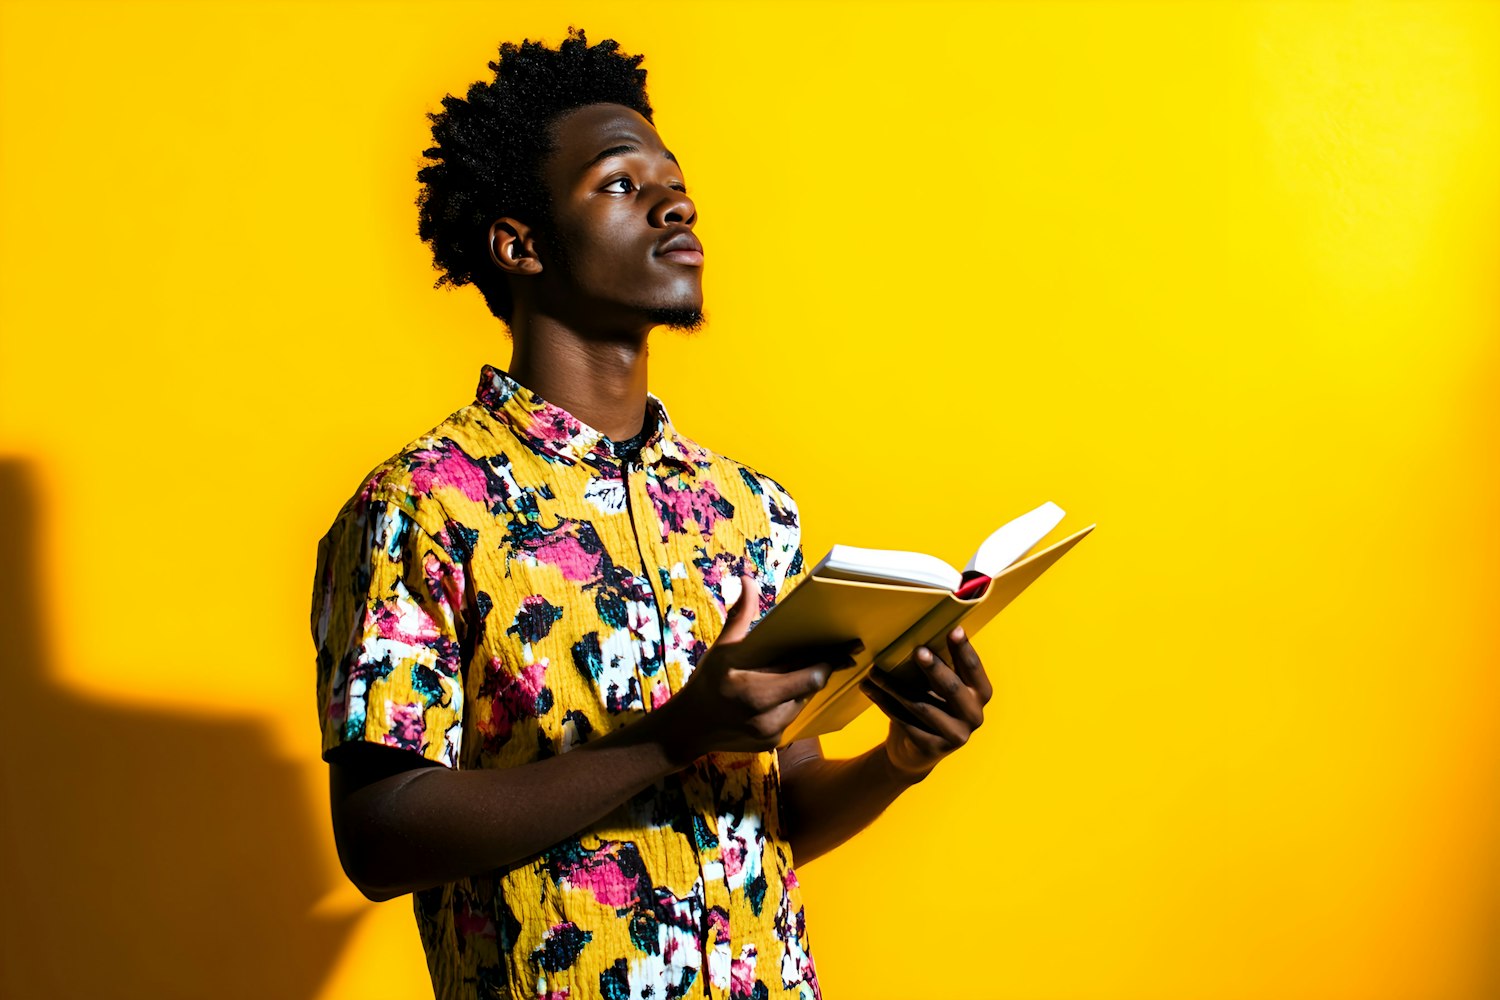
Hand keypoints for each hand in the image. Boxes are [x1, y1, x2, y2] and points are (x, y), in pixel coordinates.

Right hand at [656, 574, 859, 761]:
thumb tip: (748, 580)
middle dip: (819, 671)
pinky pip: (791, 718)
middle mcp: (769, 718)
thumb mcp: (721, 650)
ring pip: (802, 704)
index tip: (848, 650)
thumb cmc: (705, 683)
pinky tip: (782, 692)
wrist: (687, 729)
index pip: (809, 678)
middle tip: (837, 655)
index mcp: (757, 692)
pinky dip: (790, 702)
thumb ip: (740, 617)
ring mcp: (772, 735)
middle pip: (809, 690)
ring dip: (804, 687)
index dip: (829, 663)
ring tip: (802, 671)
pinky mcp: (772, 745)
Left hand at [859, 626, 991, 778]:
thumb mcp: (938, 688)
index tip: (955, 630)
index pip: (973, 669)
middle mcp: (974, 716)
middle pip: (952, 688)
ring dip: (894, 686)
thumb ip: (937, 668)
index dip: (965, 650)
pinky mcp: (932, 748)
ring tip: (874, 671)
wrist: (915, 752)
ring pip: (921, 706)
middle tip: (917, 651)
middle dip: (934, 668)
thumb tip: (916, 634)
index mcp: (980, 694)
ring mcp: (955, 735)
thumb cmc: (930, 706)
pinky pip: (905, 721)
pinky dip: (884, 703)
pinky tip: (869, 690)